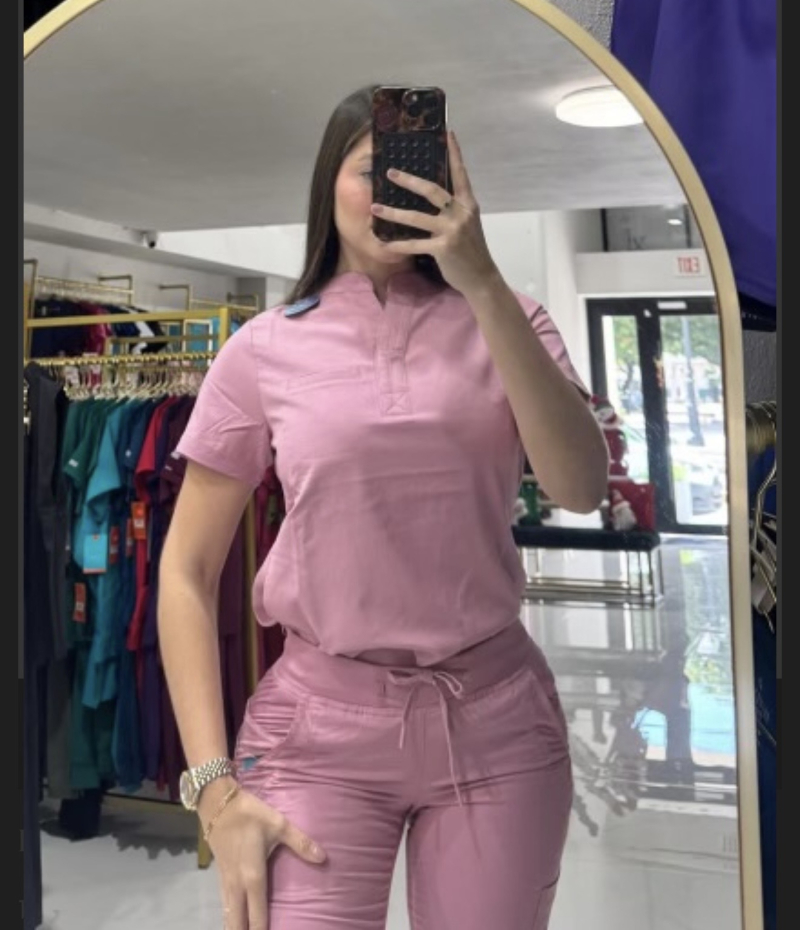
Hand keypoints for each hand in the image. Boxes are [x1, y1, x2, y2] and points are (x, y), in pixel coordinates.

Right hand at [200, 778, 325, 928]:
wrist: (217, 803)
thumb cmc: (250, 814)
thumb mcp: (278, 825)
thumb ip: (300, 842)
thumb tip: (323, 857)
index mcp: (253, 876)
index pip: (257, 916)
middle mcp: (237, 885)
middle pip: (237, 922)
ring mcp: (225, 881)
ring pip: (228, 915)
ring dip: (236, 927)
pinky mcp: (221, 875)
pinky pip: (225, 904)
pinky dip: (230, 916)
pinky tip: (236, 919)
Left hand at [371, 130, 501, 297]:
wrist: (481, 277)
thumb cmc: (471, 249)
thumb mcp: (467, 223)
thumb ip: (454, 208)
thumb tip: (434, 195)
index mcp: (468, 204)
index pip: (460, 173)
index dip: (454, 153)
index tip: (448, 133)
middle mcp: (460, 213)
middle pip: (432, 190)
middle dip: (409, 180)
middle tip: (390, 172)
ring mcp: (452, 231)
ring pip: (417, 218)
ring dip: (394, 213)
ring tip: (375, 208)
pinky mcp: (444, 248)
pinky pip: (415, 245)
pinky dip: (398, 245)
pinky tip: (384, 244)